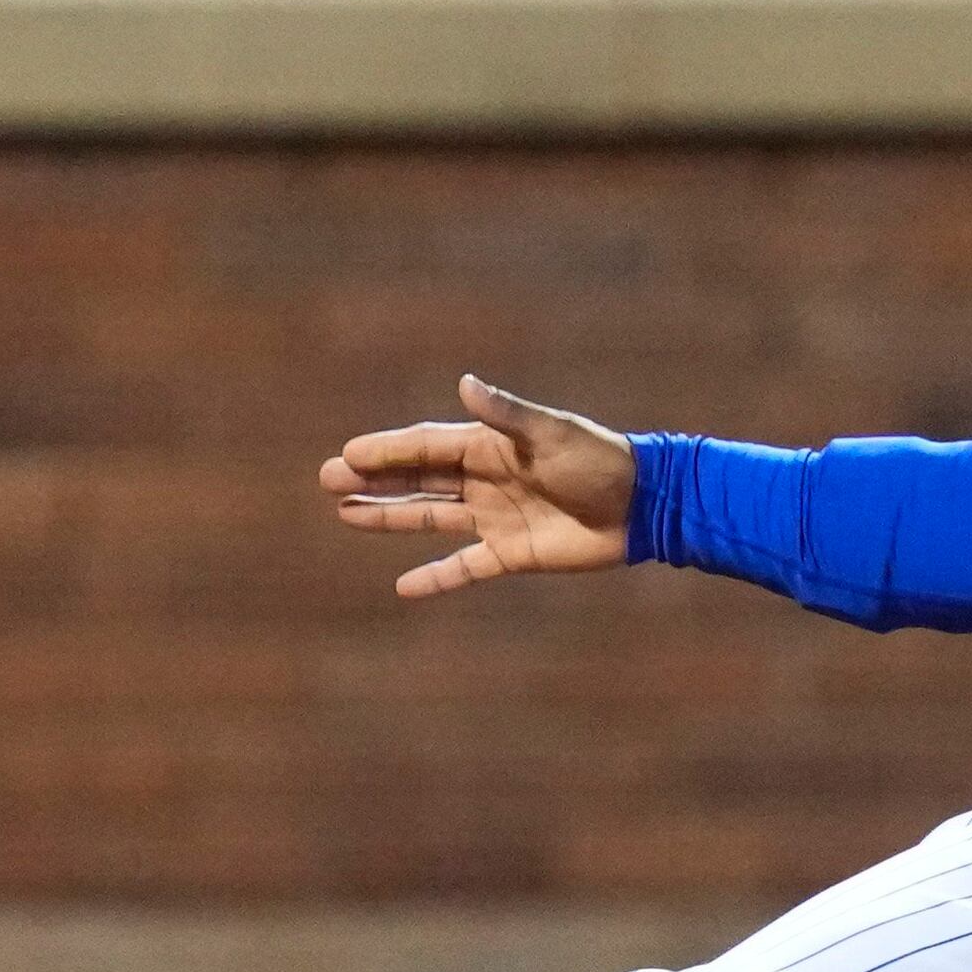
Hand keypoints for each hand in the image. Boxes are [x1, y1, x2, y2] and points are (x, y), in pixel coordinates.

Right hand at [325, 375, 637, 597]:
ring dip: (389, 517)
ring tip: (345, 514)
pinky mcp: (513, 553)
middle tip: (326, 481)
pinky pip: (465, 567)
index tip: (347, 455)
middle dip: (373, 480)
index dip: (386, 451)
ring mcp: (495, 517)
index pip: (425, 446)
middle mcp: (485, 480)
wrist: (644, 505)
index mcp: (489, 446)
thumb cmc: (600, 460)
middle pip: (417, 480)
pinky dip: (437, 578)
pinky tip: (404, 588)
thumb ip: (506, 414)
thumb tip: (465, 384)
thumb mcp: (552, 434)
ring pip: (430, 517)